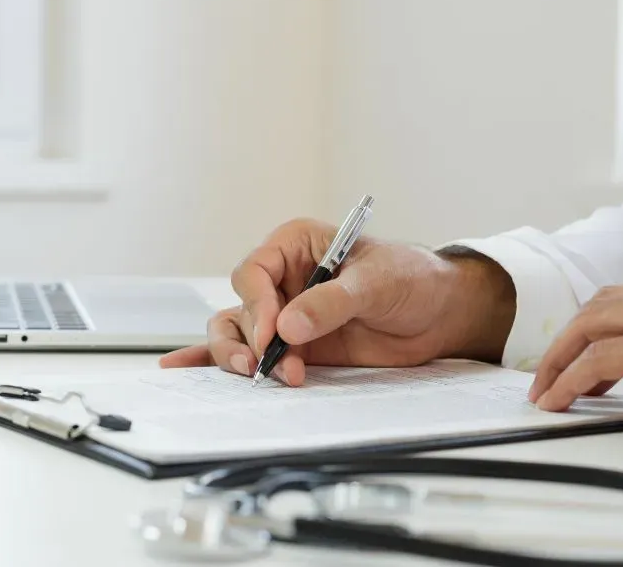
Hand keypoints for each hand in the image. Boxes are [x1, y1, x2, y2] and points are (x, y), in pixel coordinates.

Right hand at [159, 219, 515, 384]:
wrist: (439, 314)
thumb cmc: (411, 279)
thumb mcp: (377, 282)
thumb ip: (332, 302)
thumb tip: (290, 327)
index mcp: (296, 245)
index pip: (256, 272)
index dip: (259, 304)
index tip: (274, 334)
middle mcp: (282, 279)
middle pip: (240, 307)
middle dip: (249, 339)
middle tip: (269, 365)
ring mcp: (284, 315)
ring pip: (236, 332)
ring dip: (242, 358)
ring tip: (263, 378)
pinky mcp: (293, 347)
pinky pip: (248, 353)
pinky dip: (218, 360)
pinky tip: (183, 368)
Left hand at [527, 279, 622, 423]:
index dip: (608, 321)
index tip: (591, 348)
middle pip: (605, 305)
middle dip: (573, 335)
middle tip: (554, 367)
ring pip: (591, 324)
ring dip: (560, 355)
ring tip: (545, 386)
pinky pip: (597, 361)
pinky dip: (568, 379)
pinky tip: (556, 400)